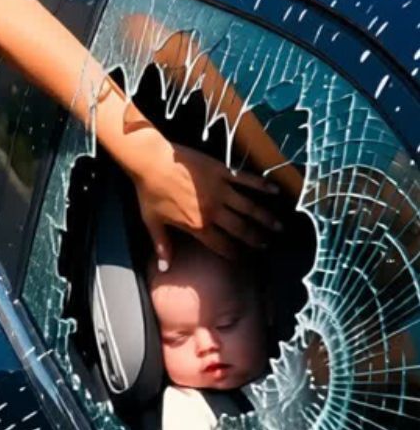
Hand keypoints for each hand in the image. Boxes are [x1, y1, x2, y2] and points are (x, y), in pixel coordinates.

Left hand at [126, 133, 281, 268]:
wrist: (152, 161)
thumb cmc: (150, 192)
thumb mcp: (152, 222)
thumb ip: (162, 245)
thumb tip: (164, 268)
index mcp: (197, 225)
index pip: (221, 245)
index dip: (234, 254)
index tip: (244, 258)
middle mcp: (213, 211)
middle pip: (241, 229)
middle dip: (256, 239)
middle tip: (267, 244)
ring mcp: (220, 190)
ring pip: (249, 208)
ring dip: (266, 218)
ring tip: (279, 226)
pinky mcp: (222, 172)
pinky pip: (247, 180)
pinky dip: (262, 185)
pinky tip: (276, 191)